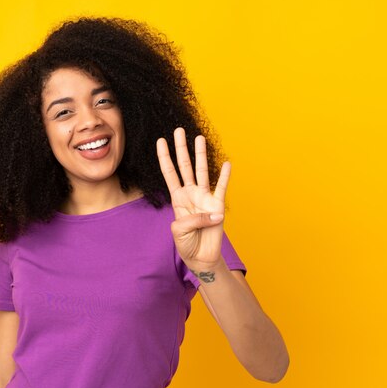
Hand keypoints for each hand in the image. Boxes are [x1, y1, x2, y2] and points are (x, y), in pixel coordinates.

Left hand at [156, 127, 230, 270]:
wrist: (201, 257)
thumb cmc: (187, 243)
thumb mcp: (179, 231)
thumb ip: (190, 220)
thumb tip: (211, 213)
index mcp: (177, 197)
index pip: (169, 172)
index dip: (164, 157)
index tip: (160, 140)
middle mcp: (191, 193)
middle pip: (184, 165)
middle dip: (181, 148)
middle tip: (179, 130)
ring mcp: (205, 197)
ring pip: (201, 171)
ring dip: (201, 154)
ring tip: (199, 138)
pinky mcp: (218, 206)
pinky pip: (221, 188)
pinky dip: (224, 176)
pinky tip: (226, 163)